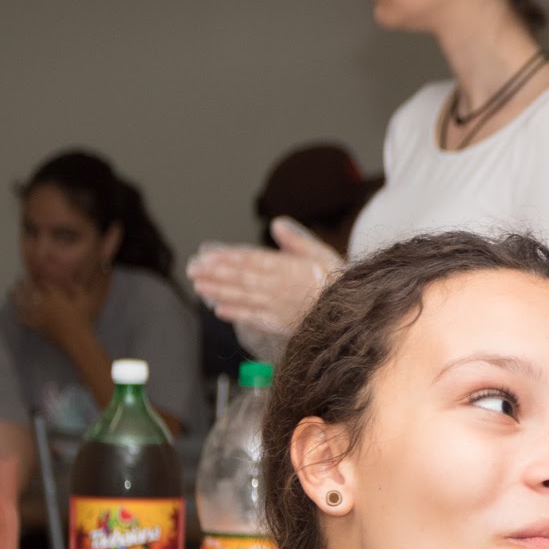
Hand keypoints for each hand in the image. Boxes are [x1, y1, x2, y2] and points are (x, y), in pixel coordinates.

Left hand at [10, 278, 95, 349]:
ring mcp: (38, 316)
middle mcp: (43, 304)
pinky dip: (20, 316)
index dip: (39, 277)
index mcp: (55, 296)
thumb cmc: (82, 321)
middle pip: (29, 290)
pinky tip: (17, 314)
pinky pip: (24, 320)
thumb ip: (78, 289)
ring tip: (11, 291)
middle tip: (20, 279)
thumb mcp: (84, 302)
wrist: (76, 339)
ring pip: (22, 303)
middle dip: (24, 283)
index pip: (43, 283)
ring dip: (16, 296)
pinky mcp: (36, 327)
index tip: (36, 275)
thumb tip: (74, 281)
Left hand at [187, 216, 341, 340]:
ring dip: (218, 292)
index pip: (250, 260)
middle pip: (240, 278)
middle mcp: (279, 286)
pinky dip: (236, 315)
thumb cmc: (339, 282)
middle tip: (193, 271)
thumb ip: (296, 241)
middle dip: (214, 274)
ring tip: (199, 288)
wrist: (354, 314)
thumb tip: (277, 224)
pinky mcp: (281, 324)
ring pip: (243, 297)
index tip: (206, 256)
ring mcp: (278, 306)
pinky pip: (254, 318)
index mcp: (287, 267)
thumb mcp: (322, 254)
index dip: (225, 258)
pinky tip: (219, 311)